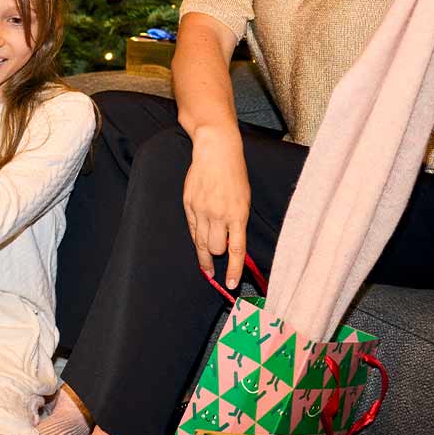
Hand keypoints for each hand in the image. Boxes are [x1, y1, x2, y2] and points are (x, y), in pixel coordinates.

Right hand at [182, 126, 251, 288]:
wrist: (216, 151)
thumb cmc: (235, 175)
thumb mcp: (244, 200)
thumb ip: (238, 223)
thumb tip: (234, 246)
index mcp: (238, 214)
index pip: (236, 250)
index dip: (234, 270)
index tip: (231, 283)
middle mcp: (219, 214)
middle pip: (216, 249)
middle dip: (218, 257)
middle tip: (217, 266)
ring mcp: (202, 209)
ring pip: (201, 243)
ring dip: (205, 254)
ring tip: (207, 265)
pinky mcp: (189, 204)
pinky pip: (192, 229)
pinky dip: (196, 238)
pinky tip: (198, 244)